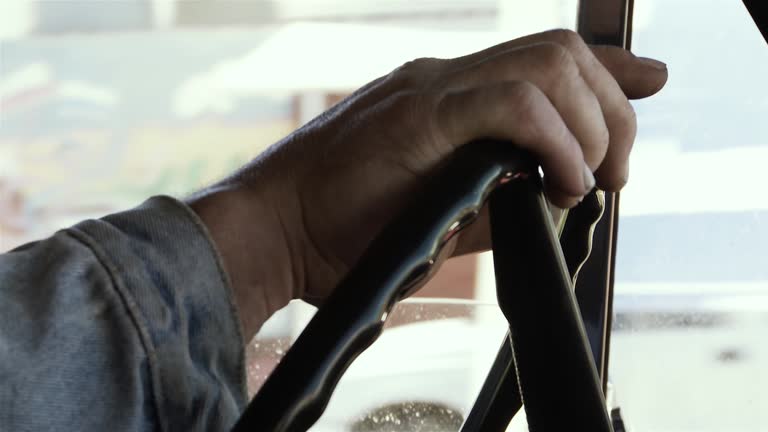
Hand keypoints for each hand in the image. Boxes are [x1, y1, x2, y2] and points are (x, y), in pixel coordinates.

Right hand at [189, 29, 667, 338]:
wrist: (269, 232)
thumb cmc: (337, 233)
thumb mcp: (434, 217)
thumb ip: (491, 200)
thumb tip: (548, 198)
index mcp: (443, 99)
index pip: (539, 63)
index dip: (605, 67)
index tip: (648, 79)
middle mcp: (440, 80)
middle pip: (559, 55)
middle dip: (610, 110)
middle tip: (613, 174)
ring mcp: (427, 90)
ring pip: (546, 65)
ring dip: (588, 124)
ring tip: (585, 181)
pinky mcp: (417, 114)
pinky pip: (511, 102)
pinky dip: (553, 140)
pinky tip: (558, 182)